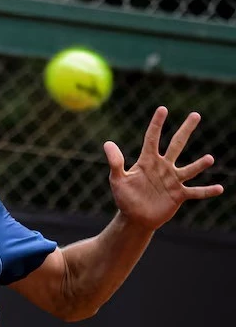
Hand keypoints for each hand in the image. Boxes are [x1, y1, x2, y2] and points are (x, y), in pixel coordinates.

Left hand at [104, 106, 223, 230]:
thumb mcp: (117, 180)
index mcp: (147, 161)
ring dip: (199, 165)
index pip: (152, 139)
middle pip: (176, 145)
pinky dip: (206, 191)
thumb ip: (115, 162)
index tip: (162, 109)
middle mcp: (163, 167)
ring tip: (209, 158)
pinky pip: (195, 192)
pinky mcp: (179, 195)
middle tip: (195, 115)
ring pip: (189, 169)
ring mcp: (173, 180)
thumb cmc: (125, 197)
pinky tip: (219, 188)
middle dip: (185, 130)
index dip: (157, 125)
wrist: (135, 218)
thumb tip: (107, 143)